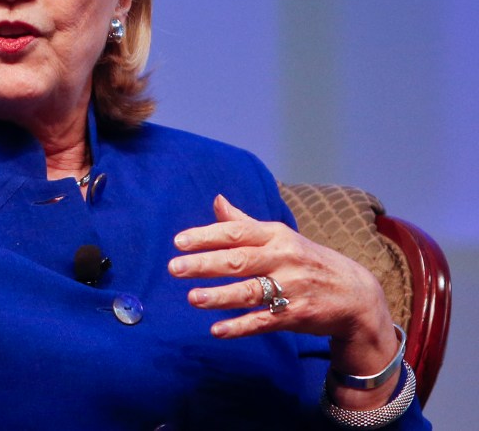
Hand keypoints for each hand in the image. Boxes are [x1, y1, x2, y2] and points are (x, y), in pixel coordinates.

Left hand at [168, 195, 400, 408]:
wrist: (356, 294)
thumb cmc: (307, 260)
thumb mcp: (280, 237)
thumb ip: (245, 222)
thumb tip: (217, 201)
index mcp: (276, 235)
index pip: (236, 232)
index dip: (206, 236)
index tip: (179, 242)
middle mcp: (283, 258)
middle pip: (239, 260)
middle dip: (205, 264)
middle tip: (174, 268)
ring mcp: (292, 288)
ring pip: (249, 292)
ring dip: (219, 296)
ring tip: (192, 298)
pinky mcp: (296, 315)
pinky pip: (263, 321)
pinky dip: (240, 327)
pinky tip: (216, 330)